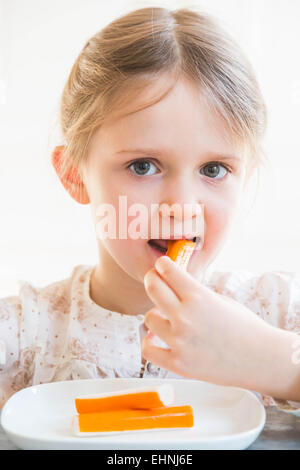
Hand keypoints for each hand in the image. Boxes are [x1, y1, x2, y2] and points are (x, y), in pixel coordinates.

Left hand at [142, 255, 279, 390]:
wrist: (260, 359)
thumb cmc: (244, 327)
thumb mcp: (220, 299)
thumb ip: (194, 293)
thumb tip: (172, 285)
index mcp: (198, 296)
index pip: (167, 270)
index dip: (162, 265)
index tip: (161, 266)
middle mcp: (185, 316)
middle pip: (152, 287)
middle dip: (152, 279)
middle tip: (154, 280)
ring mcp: (179, 341)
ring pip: (148, 318)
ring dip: (156, 315)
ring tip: (165, 318)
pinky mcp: (177, 363)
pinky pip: (148, 349)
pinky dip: (150, 343)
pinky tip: (158, 339)